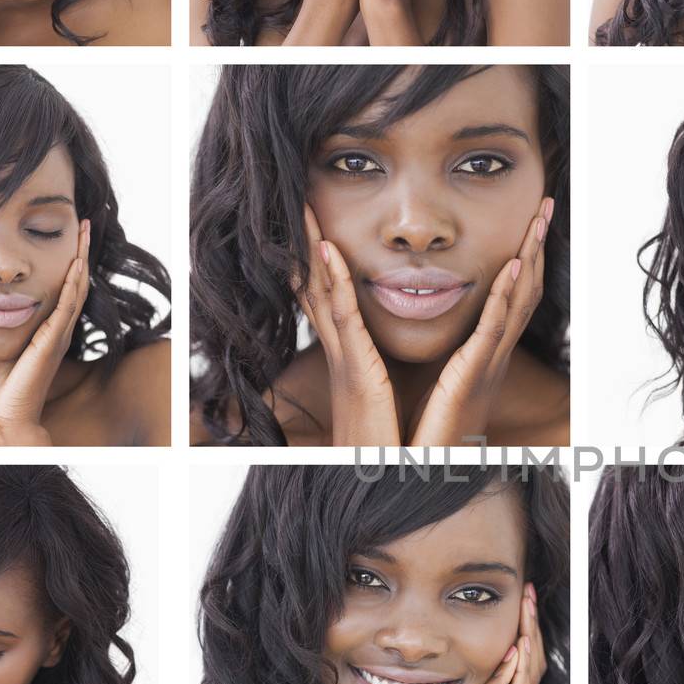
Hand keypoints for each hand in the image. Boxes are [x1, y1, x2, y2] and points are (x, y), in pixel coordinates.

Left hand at [0, 220, 90, 445]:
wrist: (13, 410)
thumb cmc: (7, 383)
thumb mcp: (9, 343)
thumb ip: (10, 324)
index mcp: (52, 326)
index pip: (67, 287)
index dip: (71, 261)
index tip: (72, 237)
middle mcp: (60, 327)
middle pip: (78, 282)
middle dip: (81, 252)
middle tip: (86, 225)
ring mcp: (59, 333)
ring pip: (77, 288)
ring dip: (81, 259)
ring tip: (85, 234)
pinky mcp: (52, 340)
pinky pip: (66, 306)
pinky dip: (73, 284)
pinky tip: (75, 265)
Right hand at [295, 208, 401, 444]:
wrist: (381, 479)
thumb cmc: (384, 445)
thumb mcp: (380, 396)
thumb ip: (379, 373)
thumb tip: (383, 360)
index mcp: (350, 358)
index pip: (330, 299)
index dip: (319, 262)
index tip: (315, 226)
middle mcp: (341, 353)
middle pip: (316, 287)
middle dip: (307, 244)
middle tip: (299, 204)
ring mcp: (345, 359)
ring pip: (322, 292)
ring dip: (314, 248)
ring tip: (306, 210)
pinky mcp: (356, 370)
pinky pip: (343, 317)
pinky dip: (333, 282)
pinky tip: (328, 251)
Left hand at [409, 198, 551, 444]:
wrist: (426, 475)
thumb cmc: (429, 437)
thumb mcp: (441, 385)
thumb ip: (448, 359)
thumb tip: (445, 339)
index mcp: (484, 356)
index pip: (512, 297)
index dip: (525, 257)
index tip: (531, 222)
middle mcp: (494, 356)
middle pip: (525, 290)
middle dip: (536, 245)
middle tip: (548, 206)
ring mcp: (488, 364)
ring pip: (518, 301)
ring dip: (530, 257)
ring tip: (539, 220)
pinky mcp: (472, 375)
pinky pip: (494, 329)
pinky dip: (507, 296)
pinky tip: (514, 265)